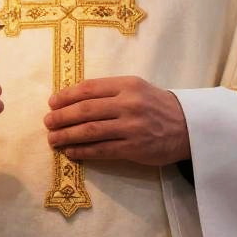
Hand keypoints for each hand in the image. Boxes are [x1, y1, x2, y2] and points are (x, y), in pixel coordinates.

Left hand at [44, 76, 189, 166]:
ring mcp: (132, 127)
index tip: (52, 102)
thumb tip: (73, 98)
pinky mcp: (135, 148)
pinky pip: (102, 149)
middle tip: (48, 122)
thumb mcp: (137, 88)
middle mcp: (129, 104)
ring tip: (53, 139)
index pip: (89, 88)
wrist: (189, 126)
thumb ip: (110, 91)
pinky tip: (71, 152)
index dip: (66, 96)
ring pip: (90, 131)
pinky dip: (83, 151)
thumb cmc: (156, 105)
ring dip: (67, 136)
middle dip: (62, 117)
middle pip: (86, 110)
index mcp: (127, 84)